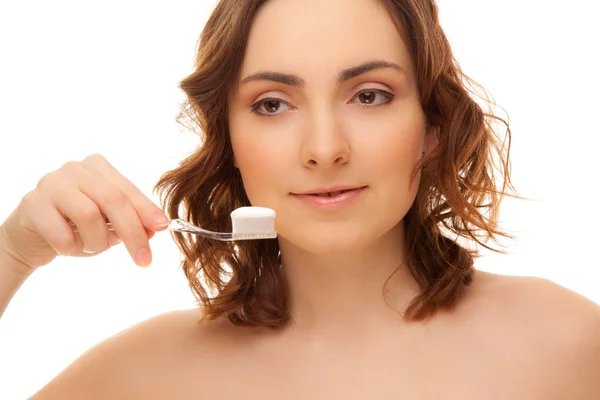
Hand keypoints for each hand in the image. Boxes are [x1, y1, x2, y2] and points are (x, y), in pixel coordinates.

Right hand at [0, 154, 169, 271]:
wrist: (32, 237)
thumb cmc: (76, 228)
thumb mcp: (110, 225)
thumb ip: (133, 223)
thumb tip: (156, 228)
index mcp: (99, 168)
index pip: (128, 190)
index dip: (147, 211)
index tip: (164, 228)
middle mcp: (75, 169)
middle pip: (113, 199)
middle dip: (132, 232)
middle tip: (143, 259)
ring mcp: (51, 183)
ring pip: (88, 215)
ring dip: (97, 242)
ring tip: (91, 248)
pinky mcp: (32, 203)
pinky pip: (61, 232)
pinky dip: (70, 247)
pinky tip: (66, 247)